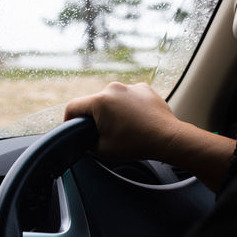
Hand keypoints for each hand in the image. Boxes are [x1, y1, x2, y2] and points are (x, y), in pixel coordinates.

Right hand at [64, 82, 179, 159]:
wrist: (168, 138)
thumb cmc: (137, 144)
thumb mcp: (103, 149)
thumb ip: (88, 142)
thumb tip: (84, 139)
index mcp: (100, 101)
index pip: (73, 106)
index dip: (68, 119)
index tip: (71, 127)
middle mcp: (113, 88)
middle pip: (94, 103)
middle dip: (96, 117)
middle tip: (104, 133)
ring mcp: (130, 86)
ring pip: (112, 99)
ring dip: (113, 111)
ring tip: (124, 127)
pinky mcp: (143, 88)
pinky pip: (128, 97)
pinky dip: (128, 107)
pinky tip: (135, 120)